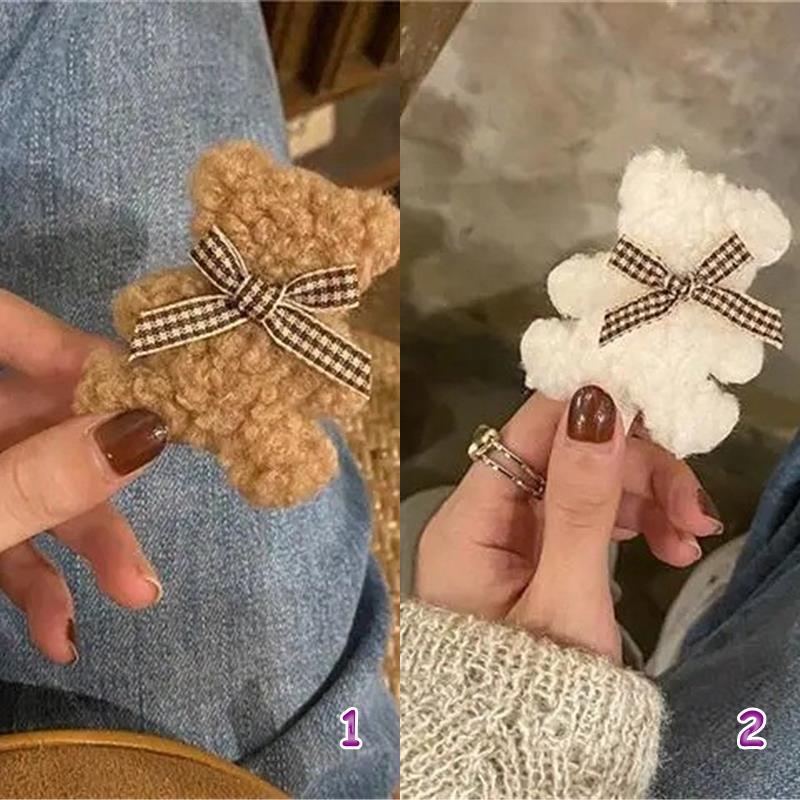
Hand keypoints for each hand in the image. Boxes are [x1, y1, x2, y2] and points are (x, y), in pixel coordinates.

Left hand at [0, 290, 167, 663]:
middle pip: (35, 417)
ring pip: (24, 484)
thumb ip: (38, 481)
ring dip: (79, 545)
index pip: (4, 326)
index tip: (150, 395)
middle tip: (161, 496)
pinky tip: (60, 633)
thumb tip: (151, 433)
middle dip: (102, 479)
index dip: (78, 353)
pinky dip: (30, 580)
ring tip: (135, 597)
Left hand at [415, 386, 722, 662]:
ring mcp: (514, 536)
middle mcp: (485, 517)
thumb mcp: (566, 598)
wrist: (519, 762)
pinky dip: (631, 524)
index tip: (653, 406)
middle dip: (632, 472)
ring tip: (690, 537)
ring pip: (584, 485)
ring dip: (643, 499)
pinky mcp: (540, 556)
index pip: (527, 432)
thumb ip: (582, 502)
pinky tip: (670, 545)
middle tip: (693, 505)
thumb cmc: (535, 689)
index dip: (587, 409)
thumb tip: (595, 401)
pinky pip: (587, 518)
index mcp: (469, 519)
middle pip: (563, 458)